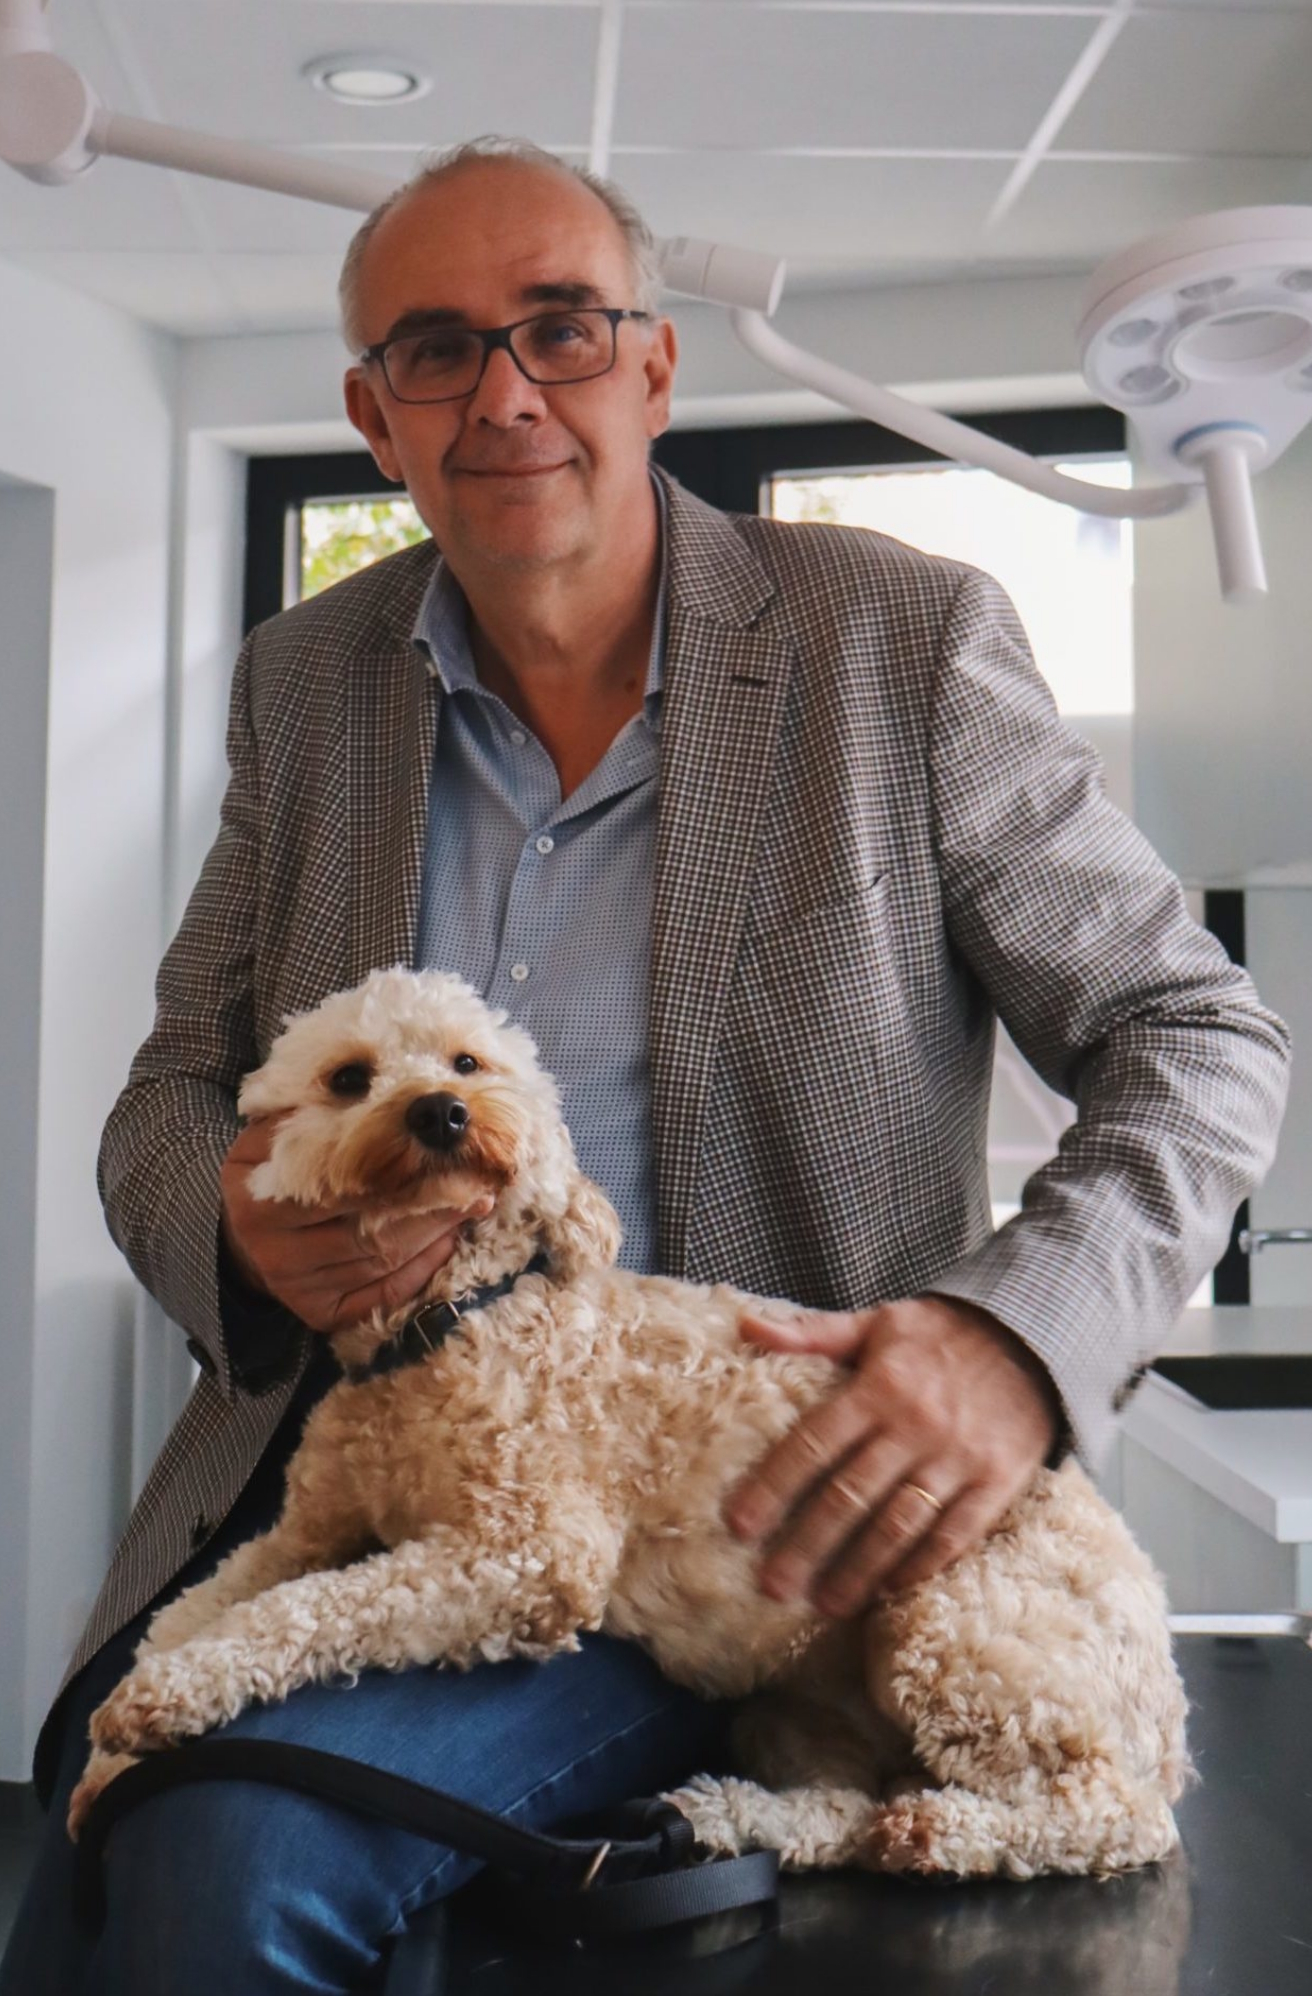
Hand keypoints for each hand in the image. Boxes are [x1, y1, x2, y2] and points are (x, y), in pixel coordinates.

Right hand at [219, 1118, 493, 1334]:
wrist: (247, 1230)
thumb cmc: (279, 1165)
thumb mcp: (280, 1128)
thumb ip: (316, 1107)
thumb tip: (372, 1080)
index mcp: (255, 1188)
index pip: (337, 1182)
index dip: (395, 1168)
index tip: (443, 1152)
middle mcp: (267, 1243)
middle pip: (367, 1229)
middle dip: (429, 1206)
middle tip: (475, 1185)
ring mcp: (292, 1284)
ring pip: (381, 1263)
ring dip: (434, 1235)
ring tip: (472, 1206)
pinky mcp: (316, 1313)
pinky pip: (380, 1297)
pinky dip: (420, 1270)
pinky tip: (446, 1243)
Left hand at [722, 1294, 1061, 1616]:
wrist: (1033, 1335)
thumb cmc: (941, 1333)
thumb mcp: (877, 1322)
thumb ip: (811, 1332)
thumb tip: (745, 1326)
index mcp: (879, 1386)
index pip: (814, 1443)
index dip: (774, 1486)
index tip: (740, 1525)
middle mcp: (916, 1425)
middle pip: (850, 1494)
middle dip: (807, 1544)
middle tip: (772, 1585)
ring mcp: (959, 1457)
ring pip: (899, 1524)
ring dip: (859, 1569)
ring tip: (824, 1604)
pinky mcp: (997, 1481)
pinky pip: (954, 1534)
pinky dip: (919, 1566)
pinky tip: (887, 1589)